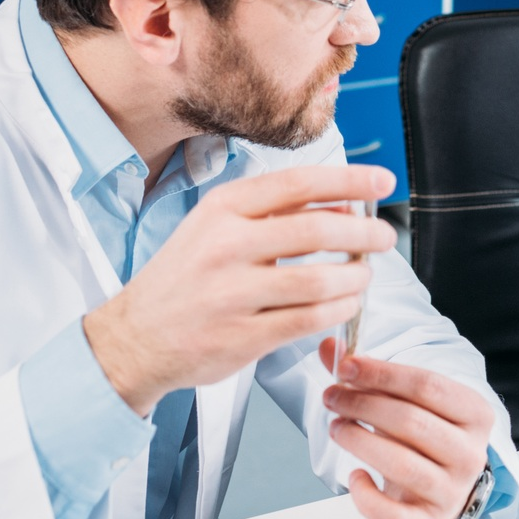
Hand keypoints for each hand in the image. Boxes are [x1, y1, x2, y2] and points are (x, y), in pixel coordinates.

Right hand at [83, 164, 396, 414]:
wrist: (134, 338)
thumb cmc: (184, 279)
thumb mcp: (213, 227)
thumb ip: (271, 213)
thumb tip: (341, 203)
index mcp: (222, 209)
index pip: (299, 184)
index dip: (349, 180)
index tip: (382, 181)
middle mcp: (226, 246)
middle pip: (316, 230)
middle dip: (364, 233)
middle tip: (384, 237)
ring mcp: (233, 293)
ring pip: (319, 280)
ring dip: (355, 278)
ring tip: (363, 276)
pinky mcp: (242, 336)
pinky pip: (309, 320)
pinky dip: (339, 311)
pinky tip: (346, 304)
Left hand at [320, 339, 493, 518]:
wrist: (439, 488)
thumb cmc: (422, 437)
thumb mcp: (405, 400)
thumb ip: (369, 375)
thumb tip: (330, 348)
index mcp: (476, 414)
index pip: (427, 385)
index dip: (381, 374)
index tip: (344, 367)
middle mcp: (471, 455)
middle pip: (412, 422)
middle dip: (363, 405)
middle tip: (331, 397)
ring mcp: (452, 492)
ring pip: (402, 465)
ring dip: (359, 441)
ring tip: (336, 428)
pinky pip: (394, 517)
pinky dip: (366, 498)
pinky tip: (354, 477)